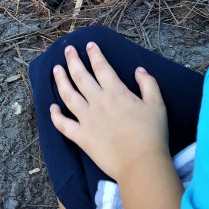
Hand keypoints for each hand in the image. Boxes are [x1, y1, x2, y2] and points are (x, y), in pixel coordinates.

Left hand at [50, 42, 169, 182]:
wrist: (140, 164)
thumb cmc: (152, 134)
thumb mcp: (157, 104)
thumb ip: (148, 84)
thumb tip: (139, 70)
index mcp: (115, 92)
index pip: (101, 66)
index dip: (94, 54)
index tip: (89, 45)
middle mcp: (98, 101)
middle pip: (80, 76)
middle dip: (72, 60)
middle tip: (67, 50)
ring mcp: (86, 119)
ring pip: (68, 95)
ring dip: (60, 80)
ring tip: (56, 69)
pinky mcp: (81, 137)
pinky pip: (63, 124)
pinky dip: (55, 116)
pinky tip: (51, 107)